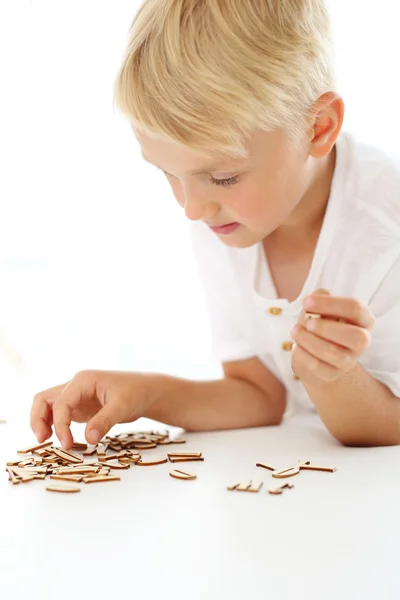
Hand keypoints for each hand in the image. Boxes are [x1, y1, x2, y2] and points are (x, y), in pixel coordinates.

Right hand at [30, 370, 155, 448]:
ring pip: (48, 405)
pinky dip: (54, 425)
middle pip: (44, 399)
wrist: (146, 391)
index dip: (60, 424)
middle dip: (38, 418)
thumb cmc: (136, 393)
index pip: (62, 402)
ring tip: (45, 441)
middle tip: (42, 440)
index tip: (67, 443)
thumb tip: (89, 439)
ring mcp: (76, 396)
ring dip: (42, 421)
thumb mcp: (123, 406)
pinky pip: (59, 414)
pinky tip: (60, 438)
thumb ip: (105, 421)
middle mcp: (75, 386)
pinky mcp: (79, 407)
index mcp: (84, 380)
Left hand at [290, 289, 374, 383]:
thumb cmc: (319, 324)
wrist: (312, 353)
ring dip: (308, 339)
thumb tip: (316, 298)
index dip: (330, 304)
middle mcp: (362, 342)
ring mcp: (348, 361)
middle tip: (308, 323)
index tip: (306, 302)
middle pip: (356, 336)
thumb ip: (321, 297)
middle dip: (326, 327)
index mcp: (364, 320)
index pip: (356, 309)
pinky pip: (317, 366)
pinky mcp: (332, 374)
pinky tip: (296, 346)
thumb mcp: (320, 306)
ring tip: (295, 330)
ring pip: (332, 352)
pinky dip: (302, 353)